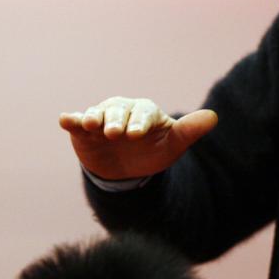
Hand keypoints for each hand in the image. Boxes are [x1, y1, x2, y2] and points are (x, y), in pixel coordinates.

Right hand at [59, 97, 217, 180]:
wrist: (125, 168)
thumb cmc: (152, 151)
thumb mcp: (172, 144)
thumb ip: (189, 131)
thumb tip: (214, 117)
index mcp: (144, 111)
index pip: (143, 113)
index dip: (140, 122)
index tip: (137, 133)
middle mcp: (121, 110)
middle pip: (117, 112)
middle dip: (116, 121)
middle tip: (115, 133)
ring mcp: (101, 119)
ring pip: (96, 114)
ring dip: (92, 118)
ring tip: (90, 125)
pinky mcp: (83, 130)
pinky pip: (77, 122)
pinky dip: (71, 120)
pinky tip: (64, 119)